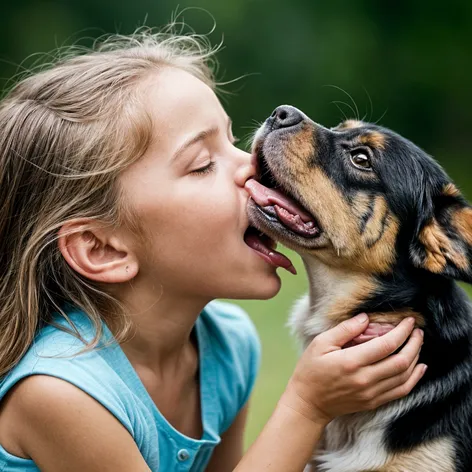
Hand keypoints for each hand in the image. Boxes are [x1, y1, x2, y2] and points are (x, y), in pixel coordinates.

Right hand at [281, 314, 425, 425]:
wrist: (308, 402)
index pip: (387, 345)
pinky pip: (401, 391)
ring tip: (418, 343)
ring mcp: (371, 393)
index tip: (409, 320)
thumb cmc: (311, 369)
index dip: (402, 331)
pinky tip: (419, 367)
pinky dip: (414, 378)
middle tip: (418, 330)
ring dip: (416, 358)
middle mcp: (365, 379)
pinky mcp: (373, 402)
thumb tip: (365, 318)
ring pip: (405, 376)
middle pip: (401, 361)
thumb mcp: (321, 343)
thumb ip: (345, 329)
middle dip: (414, 343)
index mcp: (352, 362)